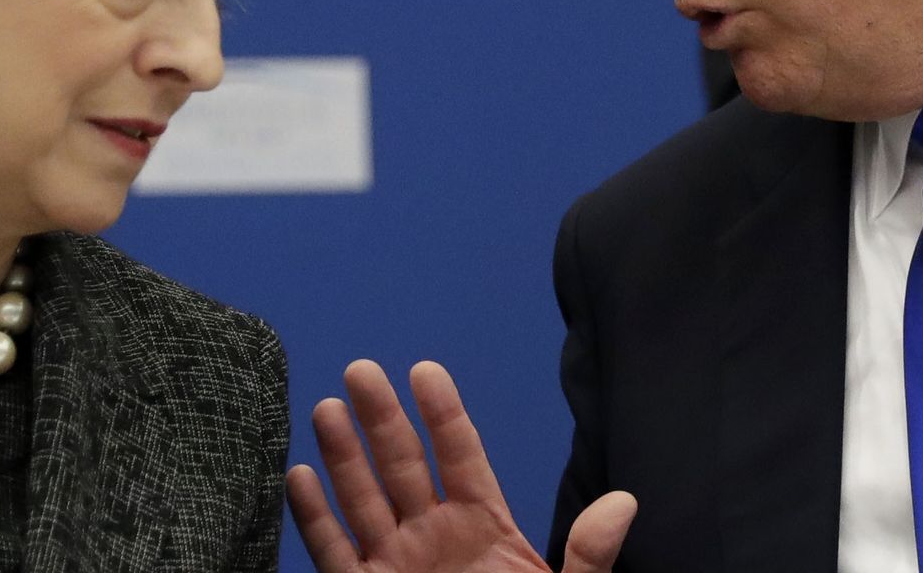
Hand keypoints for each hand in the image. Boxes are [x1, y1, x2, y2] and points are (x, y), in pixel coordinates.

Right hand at [287, 359, 635, 572]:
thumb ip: (588, 558)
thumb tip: (624, 503)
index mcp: (486, 531)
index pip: (462, 458)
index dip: (443, 415)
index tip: (425, 371)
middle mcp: (434, 540)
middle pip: (404, 467)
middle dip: (382, 419)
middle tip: (362, 370)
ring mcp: (396, 568)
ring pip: (363, 501)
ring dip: (343, 457)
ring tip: (328, 407)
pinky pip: (333, 554)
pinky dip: (314, 518)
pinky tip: (297, 476)